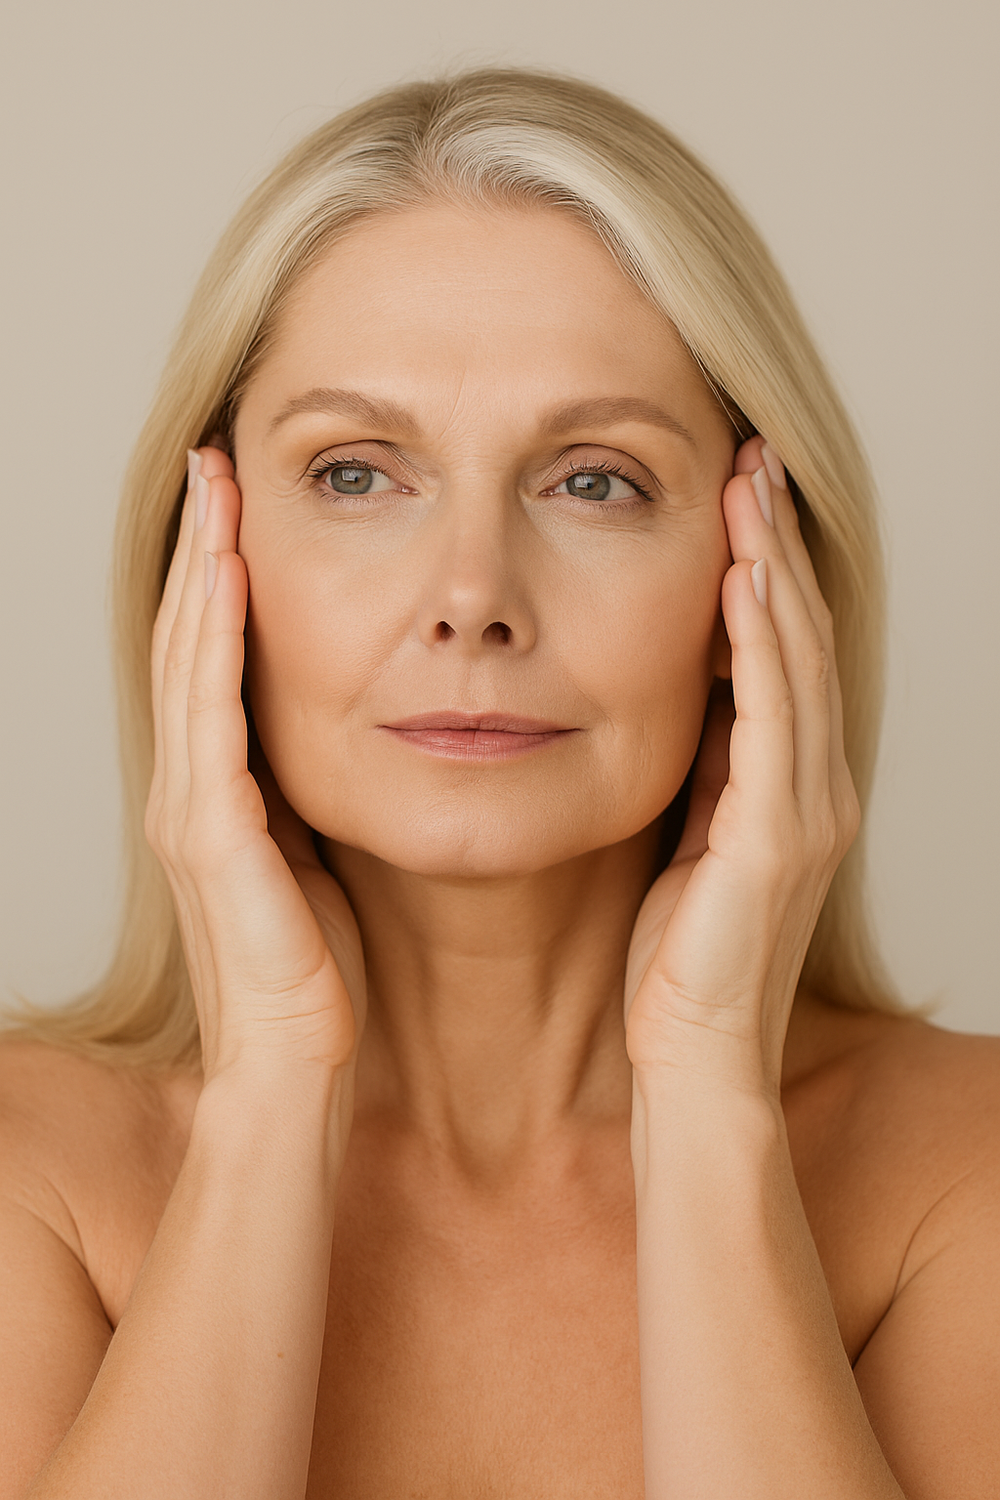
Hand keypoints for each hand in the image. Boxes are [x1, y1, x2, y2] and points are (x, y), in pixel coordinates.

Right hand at [145, 445, 365, 1084]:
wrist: (301, 1074)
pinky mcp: (214, 838)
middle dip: (203, 547)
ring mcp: (194, 812)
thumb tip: (362, 738)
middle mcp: (190, 792)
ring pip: (188, 661)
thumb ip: (317, 800)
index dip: (221, 579)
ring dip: (202, 569)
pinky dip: (216, 641)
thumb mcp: (322, 867)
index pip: (213, 663)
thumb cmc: (324, 980)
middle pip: (187, 642)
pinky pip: (211, 717)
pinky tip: (231, 578)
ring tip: (216, 488)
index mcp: (219, 797)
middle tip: (217, 461)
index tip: (242, 503)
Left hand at [623, 437, 859, 1097]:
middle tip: (753, 457)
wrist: (691, 1066)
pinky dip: (761, 647)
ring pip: (797, 664)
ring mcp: (803, 814)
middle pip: (802, 639)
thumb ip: (697, 774)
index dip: (766, 571)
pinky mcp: (773, 843)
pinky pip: (770, 722)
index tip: (736, 494)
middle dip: (778, 544)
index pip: (783, 656)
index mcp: (787, 790)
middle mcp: (812, 790)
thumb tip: (668, 695)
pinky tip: (743, 584)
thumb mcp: (683, 845)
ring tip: (751, 487)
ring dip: (775, 570)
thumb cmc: (674, 966)